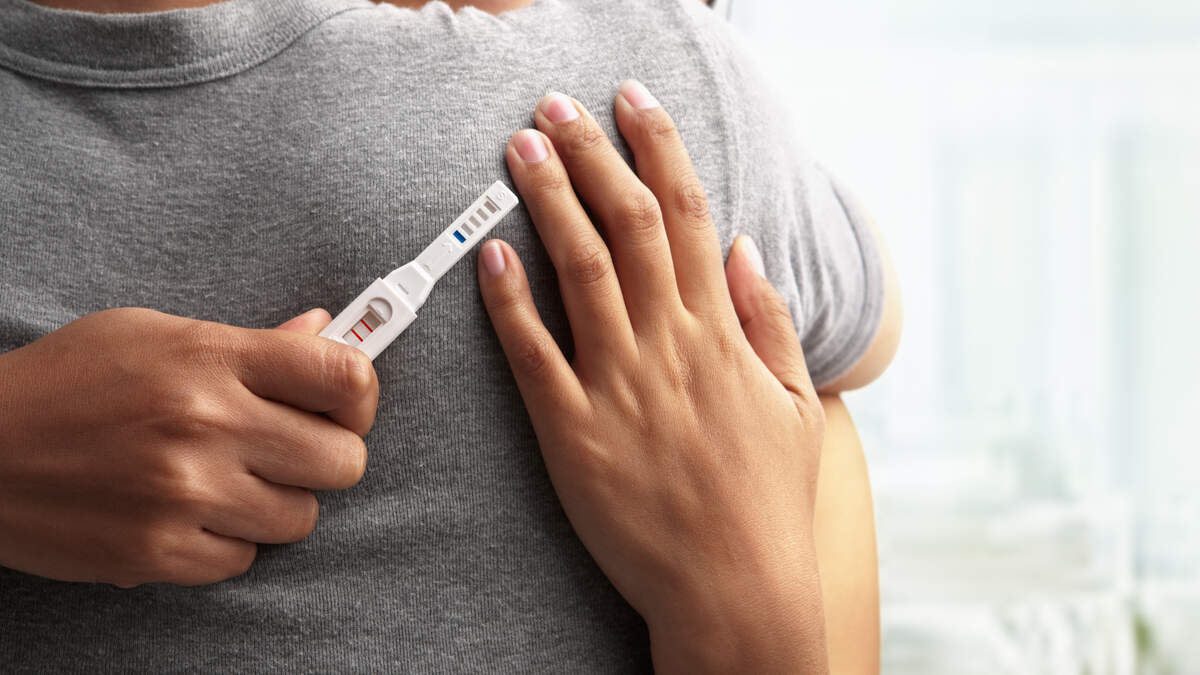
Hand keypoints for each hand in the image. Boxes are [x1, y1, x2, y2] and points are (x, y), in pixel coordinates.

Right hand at [0, 307, 376, 586]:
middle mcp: (207, 424)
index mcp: (213, 358)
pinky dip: (227, 542)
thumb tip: (323, 332)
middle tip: (291, 449)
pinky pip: (244, 560)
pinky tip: (191, 514)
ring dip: (276, 503)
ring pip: (302, 518)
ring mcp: (184, 493)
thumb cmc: (70, 381)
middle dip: (326, 455)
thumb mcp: (156, 335)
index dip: (361, 394)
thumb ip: (251, 342)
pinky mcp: (157, 552)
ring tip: (230, 481)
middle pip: (344, 460)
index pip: (345, 375)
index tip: (345, 404)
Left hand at [478, 82, 827, 672]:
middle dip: (592, 155)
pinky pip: (536, 355)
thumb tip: (750, 249)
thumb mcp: (795, 405)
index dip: (659, 148)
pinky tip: (492, 256)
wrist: (736, 587)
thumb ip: (771, 322)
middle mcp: (671, 346)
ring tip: (519, 152)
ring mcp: (620, 388)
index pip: (690, 216)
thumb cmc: (767, 500)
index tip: (633, 102)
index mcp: (722, 334)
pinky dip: (512, 302)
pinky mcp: (574, 434)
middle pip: (630, 227)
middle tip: (555, 106)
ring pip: (581, 273)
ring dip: (549, 204)